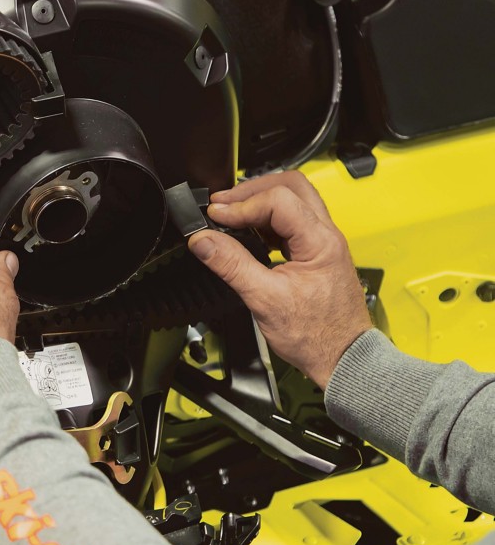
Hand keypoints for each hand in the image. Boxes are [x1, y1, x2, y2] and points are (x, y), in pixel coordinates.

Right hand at [187, 171, 371, 389]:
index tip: (216, 217)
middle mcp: (326, 235)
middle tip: (223, 204)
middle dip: (252, 190)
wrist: (342, 358)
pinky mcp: (316, 252)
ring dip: (259, 201)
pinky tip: (248, 233)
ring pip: (293, 199)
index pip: (277, 201)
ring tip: (231, 215)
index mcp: (319, 242)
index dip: (242, 205)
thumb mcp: (265, 300)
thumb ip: (232, 265)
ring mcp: (322, 242)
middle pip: (291, 186)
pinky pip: (291, 220)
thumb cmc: (316, 336)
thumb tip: (203, 240)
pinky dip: (266, 219)